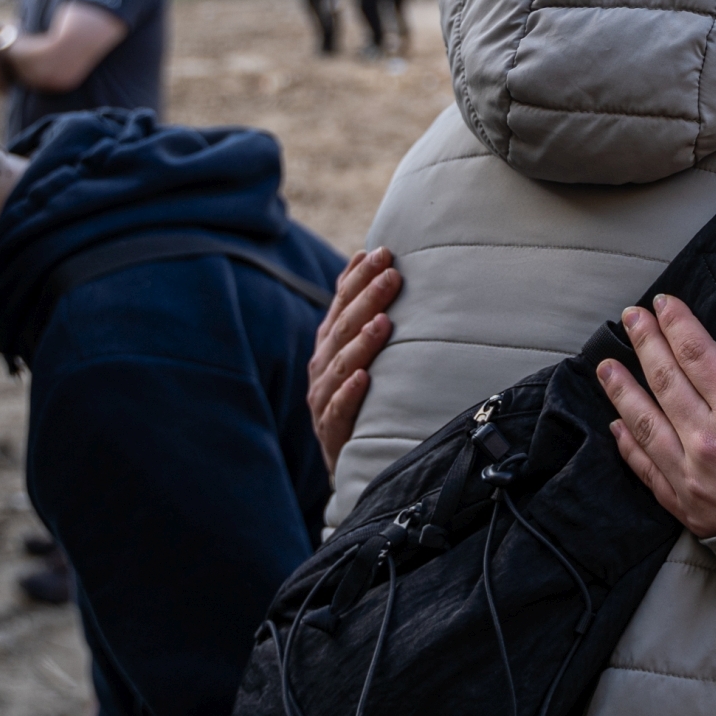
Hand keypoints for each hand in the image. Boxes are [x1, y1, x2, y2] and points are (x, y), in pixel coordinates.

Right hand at [308, 248, 399, 470]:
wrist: (353, 463)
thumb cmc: (364, 399)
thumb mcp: (361, 354)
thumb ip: (363, 313)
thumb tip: (370, 257)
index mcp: (328, 346)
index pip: (341, 304)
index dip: (358, 278)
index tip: (383, 252)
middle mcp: (322, 369)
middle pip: (342, 329)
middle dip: (367, 299)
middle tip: (393, 275)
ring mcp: (323, 401)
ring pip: (340, 367)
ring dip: (361, 343)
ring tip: (384, 322)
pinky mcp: (332, 434)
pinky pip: (338, 412)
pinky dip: (350, 394)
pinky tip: (364, 378)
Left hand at [596, 295, 715, 539]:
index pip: (696, 351)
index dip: (675, 323)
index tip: (662, 303)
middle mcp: (709, 440)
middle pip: (664, 379)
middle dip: (645, 342)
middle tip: (630, 317)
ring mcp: (692, 476)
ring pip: (644, 422)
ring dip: (622, 390)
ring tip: (606, 366)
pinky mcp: (687, 508)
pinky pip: (647, 469)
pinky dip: (628, 445)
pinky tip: (617, 425)